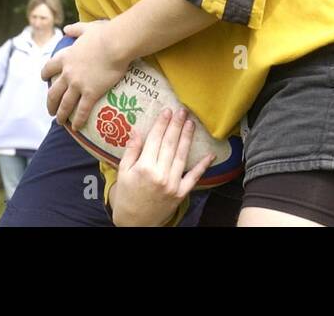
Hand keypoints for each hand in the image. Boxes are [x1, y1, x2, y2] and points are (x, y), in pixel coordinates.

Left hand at [41, 20, 127, 127]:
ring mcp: (78, 85)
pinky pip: (82, 111)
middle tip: (50, 110)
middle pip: (53, 92)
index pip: (49, 68)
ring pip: (64, 104)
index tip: (43, 79)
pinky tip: (76, 128)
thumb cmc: (104, 34)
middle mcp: (68, 73)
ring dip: (60, 114)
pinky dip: (78, 121)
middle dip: (50, 103)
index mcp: (66, 57)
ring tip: (59, 122)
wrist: (115, 44)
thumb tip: (66, 29)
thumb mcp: (87, 28)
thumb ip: (75, 29)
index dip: (45, 74)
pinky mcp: (90, 93)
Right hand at [109, 107, 211, 226]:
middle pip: (170, 144)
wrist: (135, 223)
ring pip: (182, 156)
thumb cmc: (127, 195)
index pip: (155, 139)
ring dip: (187, 138)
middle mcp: (160, 174)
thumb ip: (131, 151)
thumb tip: (136, 130)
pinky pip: (193, 177)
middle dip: (177, 125)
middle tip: (182, 111)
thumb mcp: (123, 172)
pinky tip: (210, 154)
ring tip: (191, 123)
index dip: (162, 124)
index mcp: (144, 168)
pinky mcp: (181, 193)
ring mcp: (172, 184)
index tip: (167, 111)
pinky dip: (202, 166)